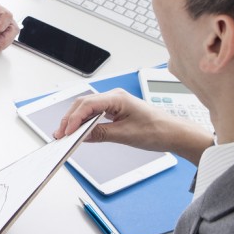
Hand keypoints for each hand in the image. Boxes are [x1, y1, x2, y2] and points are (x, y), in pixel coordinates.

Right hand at [54, 88, 213, 164]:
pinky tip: (79, 130)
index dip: (74, 118)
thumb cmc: (157, 130)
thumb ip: (101, 134)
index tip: (66, 131)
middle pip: (83, 104)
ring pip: (86, 108)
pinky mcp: (114, 110)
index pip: (88, 104)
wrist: (174, 133)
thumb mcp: (126, 135)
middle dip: (69, 119)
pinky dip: (84, 122)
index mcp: (117, 98)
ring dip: (75, 121)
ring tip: (65, 134)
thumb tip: (82, 135)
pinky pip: (94, 113)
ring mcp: (113, 103)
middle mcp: (114, 97)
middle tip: (60, 134)